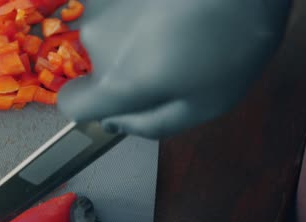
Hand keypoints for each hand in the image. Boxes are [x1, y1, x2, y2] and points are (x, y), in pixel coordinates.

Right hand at [58, 0, 290, 137]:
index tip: (118, 99)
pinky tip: (170, 7)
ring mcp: (104, 2)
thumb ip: (150, 125)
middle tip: (169, 56)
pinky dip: (138, 10)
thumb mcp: (202, 106)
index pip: (71, 104)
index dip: (92, 105)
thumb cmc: (235, 44)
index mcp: (116, 81)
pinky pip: (118, 5)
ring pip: (107, 30)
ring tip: (176, 25)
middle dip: (123, 65)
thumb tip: (114, 124)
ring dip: (132, 33)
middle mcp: (96, 39)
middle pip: (96, 64)